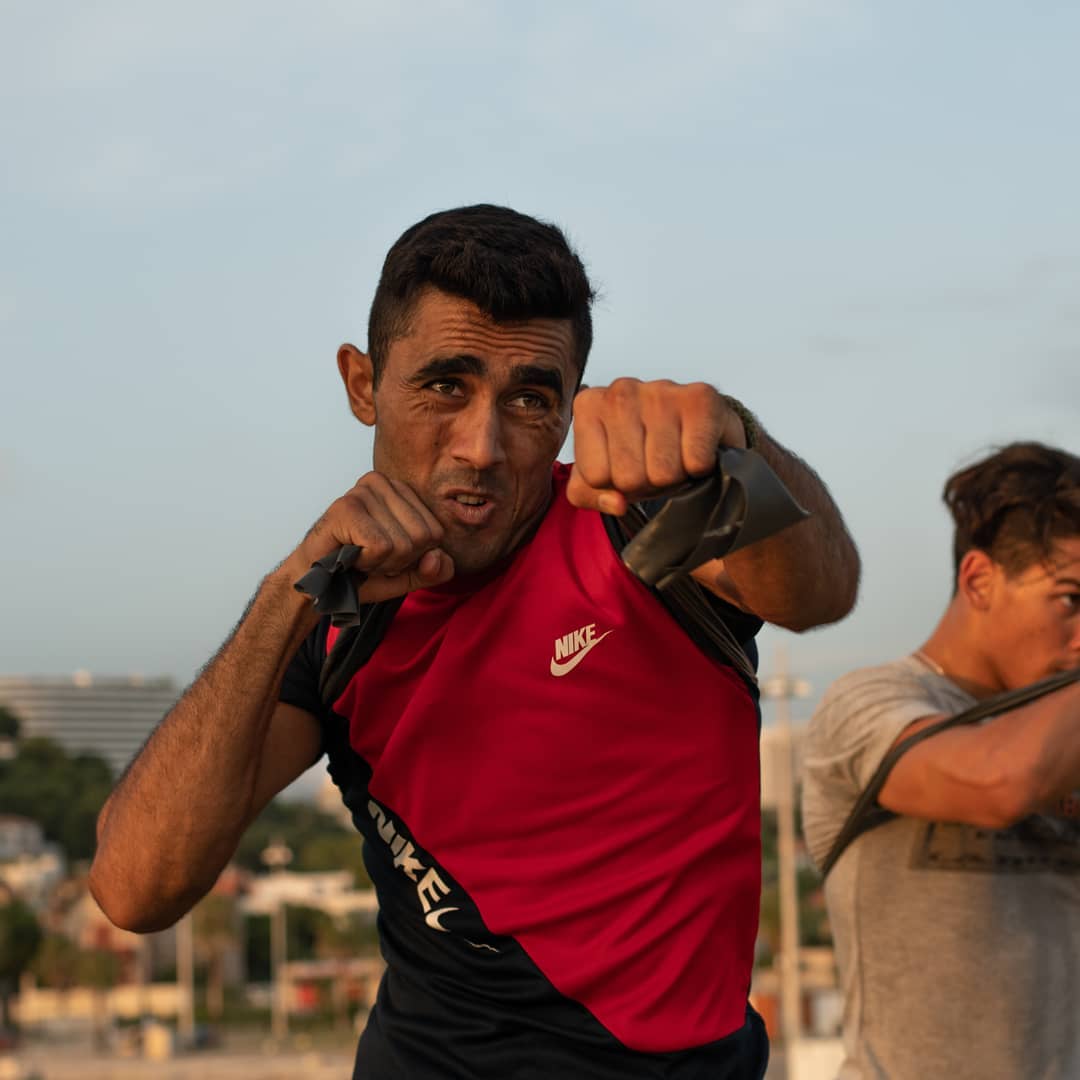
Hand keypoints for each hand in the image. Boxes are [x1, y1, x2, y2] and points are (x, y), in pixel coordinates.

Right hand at [285, 472, 453, 602]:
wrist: (317, 584)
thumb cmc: (361, 572)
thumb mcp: (409, 574)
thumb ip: (435, 569)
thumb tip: (438, 558)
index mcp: (402, 491)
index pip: (436, 532)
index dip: (414, 557)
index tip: (387, 556)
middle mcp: (383, 483)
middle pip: (423, 537)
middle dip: (399, 561)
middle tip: (370, 558)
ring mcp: (363, 492)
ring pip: (403, 544)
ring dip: (381, 564)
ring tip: (359, 556)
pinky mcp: (346, 507)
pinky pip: (381, 546)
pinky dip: (367, 562)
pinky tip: (349, 555)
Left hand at [567, 379, 746, 514]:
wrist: (694, 423)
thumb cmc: (641, 449)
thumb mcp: (599, 475)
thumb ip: (589, 495)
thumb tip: (617, 503)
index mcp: (589, 405)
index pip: (595, 477)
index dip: (616, 484)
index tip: (628, 465)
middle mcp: (621, 391)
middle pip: (629, 477)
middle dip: (646, 482)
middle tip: (655, 463)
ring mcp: (660, 390)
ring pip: (663, 473)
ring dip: (674, 476)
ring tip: (675, 455)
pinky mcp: (700, 399)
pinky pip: (696, 462)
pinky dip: (699, 467)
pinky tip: (695, 448)